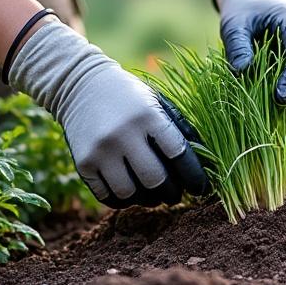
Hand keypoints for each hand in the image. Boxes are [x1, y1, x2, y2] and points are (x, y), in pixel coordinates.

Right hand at [9, 19, 208, 207]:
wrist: (79, 85)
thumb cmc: (129, 97)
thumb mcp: (156, 102)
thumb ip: (179, 130)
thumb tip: (206, 163)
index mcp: (148, 116)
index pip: (179, 154)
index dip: (194, 176)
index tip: (201, 187)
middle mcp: (123, 134)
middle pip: (155, 180)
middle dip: (171, 193)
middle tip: (176, 194)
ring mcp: (101, 151)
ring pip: (131, 194)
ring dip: (147, 200)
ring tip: (153, 195)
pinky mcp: (83, 163)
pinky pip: (107, 197)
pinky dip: (123, 200)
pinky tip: (131, 191)